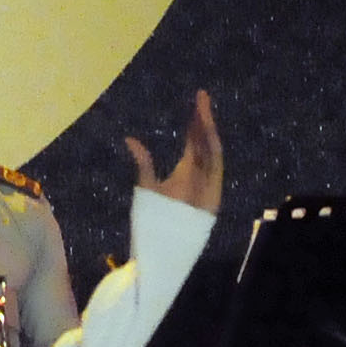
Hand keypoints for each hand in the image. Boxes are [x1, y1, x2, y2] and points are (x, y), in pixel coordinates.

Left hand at [125, 90, 223, 213]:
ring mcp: (207, 184)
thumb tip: (130, 139)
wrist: (163, 249)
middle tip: (201, 97)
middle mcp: (199, 174)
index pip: (194, 141)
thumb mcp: (147, 187)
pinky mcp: (213, 194)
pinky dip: (213, 150)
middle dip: (204, 119)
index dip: (195, 122)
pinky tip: (208, 133)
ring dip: (209, 130)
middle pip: (205, 142)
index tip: (195, 102)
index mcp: (186, 171)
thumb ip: (143, 163)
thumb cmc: (154, 223)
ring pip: (212, 151)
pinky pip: (215, 168)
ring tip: (203, 110)